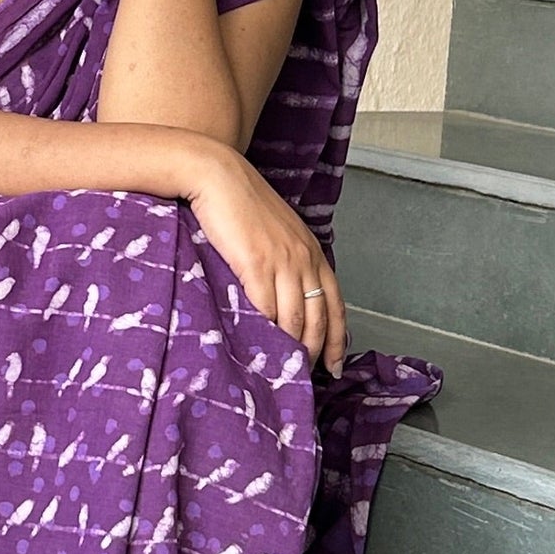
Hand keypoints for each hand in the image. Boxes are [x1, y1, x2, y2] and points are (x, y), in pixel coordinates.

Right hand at [186, 143, 346, 371]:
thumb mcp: (275, 231)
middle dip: (312, 352)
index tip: (333, 365)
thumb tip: (283, 295)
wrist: (217, 176)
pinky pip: (265, 310)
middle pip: (318, 319)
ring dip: (288, 349)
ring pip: (294, 320)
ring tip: (279, 370)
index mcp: (312, 251)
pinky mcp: (256, 265)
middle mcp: (304, 258)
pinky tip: (258, 349)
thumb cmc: (240, 203)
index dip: (337, 339)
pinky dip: (264, 333)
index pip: (336, 304)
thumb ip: (286, 260)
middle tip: (303, 377)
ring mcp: (282, 262)